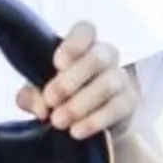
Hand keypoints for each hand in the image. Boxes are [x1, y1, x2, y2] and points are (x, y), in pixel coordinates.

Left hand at [18, 22, 138, 140]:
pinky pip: (116, 108)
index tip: (57, 63)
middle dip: (70, 80)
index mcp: (83, 46)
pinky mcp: (129, 102)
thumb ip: (32, 97)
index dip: (73, 44)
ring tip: (59, 121)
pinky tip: (77, 131)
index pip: (85, 30)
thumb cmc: (62, 99)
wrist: (88, 126)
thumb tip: (41, 107)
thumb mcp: (40, 95)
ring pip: (108, 83)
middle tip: (51, 100)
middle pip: (98, 57)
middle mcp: (105, 56)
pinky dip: (95, 120)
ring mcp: (120, 78)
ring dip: (80, 104)